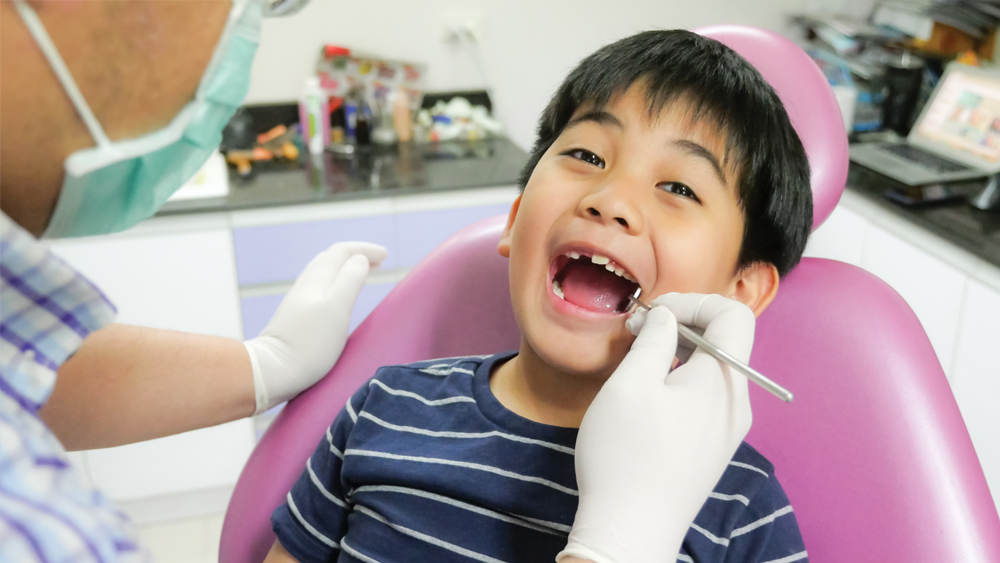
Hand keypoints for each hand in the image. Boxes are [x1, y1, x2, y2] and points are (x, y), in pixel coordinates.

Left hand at [244, 242, 387, 414]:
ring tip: (363, 275)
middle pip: (331, 259)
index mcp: (318, 279)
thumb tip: (360, 260)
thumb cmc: (310, 342)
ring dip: (346, 269)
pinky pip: (319, 288)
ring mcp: (298, 300)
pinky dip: (336, 284)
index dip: (365, 249)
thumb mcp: (337, 308)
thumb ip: (350, 279)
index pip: (342, 251)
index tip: (386, 256)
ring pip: (324, 273)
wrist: (274, 370)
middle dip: (356, 256)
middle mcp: (306, 285)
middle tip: (379, 263)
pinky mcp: (295, 317)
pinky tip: (340, 298)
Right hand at [559, 293, 754, 562]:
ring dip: (677, 353)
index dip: (692, 301)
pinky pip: (705, 397)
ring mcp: (727, 429)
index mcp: (723, 382)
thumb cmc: (626, 457)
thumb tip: (664, 316)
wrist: (630, 531)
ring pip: (712, 369)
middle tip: (637, 333)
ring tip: (637, 364)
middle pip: (724, 340)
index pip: (732, 314)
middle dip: (681, 324)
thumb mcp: (630, 384)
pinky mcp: (712, 447)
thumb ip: (653, 338)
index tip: (653, 313)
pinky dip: (679, 381)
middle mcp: (737, 404)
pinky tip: (646, 398)